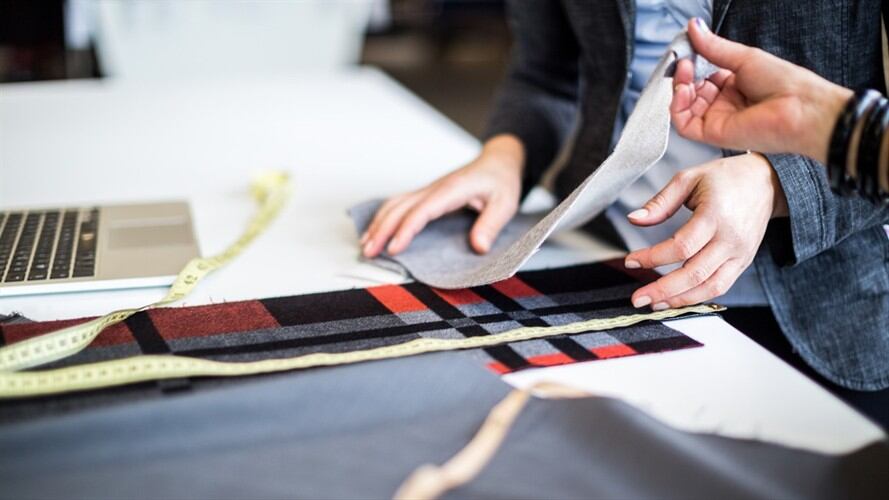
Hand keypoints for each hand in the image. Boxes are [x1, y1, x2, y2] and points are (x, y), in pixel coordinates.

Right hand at [362, 134, 523, 257]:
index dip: (405, 230)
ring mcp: (428, 189)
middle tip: (369, 253)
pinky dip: (384, 216)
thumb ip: (491, 224)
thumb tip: (478, 247)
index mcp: (452, 190)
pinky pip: (400, 203)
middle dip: (381, 230)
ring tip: (366, 245)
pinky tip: (377, 230)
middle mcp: (435, 188)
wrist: (498, 160)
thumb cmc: (501, 180)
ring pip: (395, 204)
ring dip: (378, 223)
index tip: (394, 249)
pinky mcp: (427, 193)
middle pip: (400, 208)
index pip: (422, 211)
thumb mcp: (506, 203)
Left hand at [624, 153, 787, 309]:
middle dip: (662, 289)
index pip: (681, 246)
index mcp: (716, 215)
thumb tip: (634, 219)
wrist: (766, 182)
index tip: (631, 261)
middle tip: (637, 298)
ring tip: (655, 304)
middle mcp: (731, 239)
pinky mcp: (743, 262)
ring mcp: (740, 254)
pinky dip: (698, 297)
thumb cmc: (725, 178)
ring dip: (680, 300)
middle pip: (695, 273)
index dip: (653, 258)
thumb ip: (661, 202)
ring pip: (710, 286)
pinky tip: (677, 298)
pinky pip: (721, 286)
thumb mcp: (689, 179)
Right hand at [671, 18, 852, 163]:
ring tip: (686, 72)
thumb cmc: (784, 84)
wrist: (801, 109)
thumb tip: (693, 27)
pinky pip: (684, 124)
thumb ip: (714, 46)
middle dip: (683, 74)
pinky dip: (677, 107)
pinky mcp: (712, 133)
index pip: (701, 75)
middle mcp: (724, 103)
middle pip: (689, 91)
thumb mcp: (744, 57)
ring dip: (678, 88)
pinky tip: (683, 90)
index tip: (685, 49)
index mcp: (733, 85)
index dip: (691, 63)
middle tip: (684, 60)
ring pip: (683, 107)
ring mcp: (717, 118)